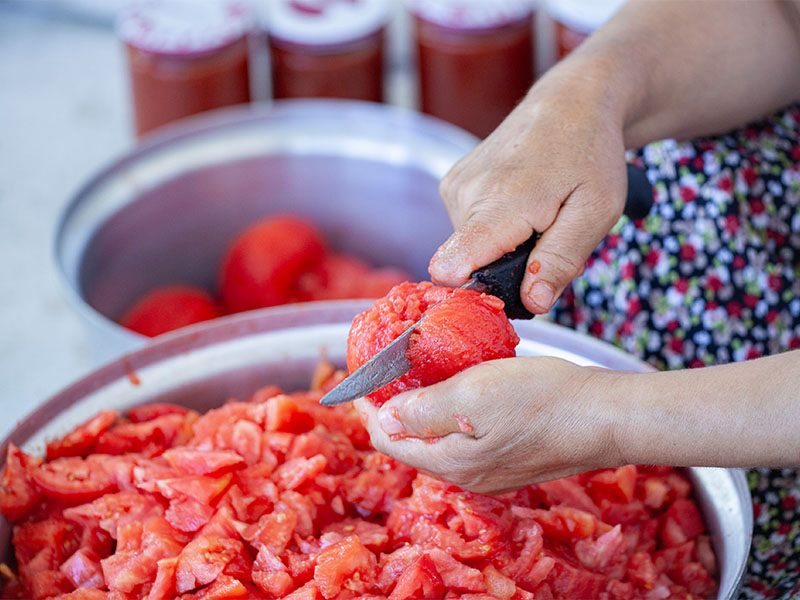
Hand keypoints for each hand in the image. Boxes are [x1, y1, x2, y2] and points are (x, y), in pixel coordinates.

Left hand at [353, 357, 621, 494]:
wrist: (605, 416)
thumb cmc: (544, 399)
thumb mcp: (475, 394)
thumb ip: (425, 409)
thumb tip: (386, 417)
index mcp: (451, 463)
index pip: (389, 440)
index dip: (368, 408)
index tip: (360, 378)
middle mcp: (467, 475)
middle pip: (411, 442)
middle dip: (392, 408)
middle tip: (386, 372)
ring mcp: (490, 470)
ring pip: (438, 439)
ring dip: (421, 408)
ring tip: (418, 373)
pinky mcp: (509, 458)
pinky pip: (463, 437)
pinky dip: (449, 412)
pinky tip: (459, 386)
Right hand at [428, 63, 628, 314]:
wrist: (572, 101)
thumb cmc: (590, 154)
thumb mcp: (595, 212)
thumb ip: (561, 260)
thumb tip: (533, 304)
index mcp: (499, 204)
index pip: (453, 267)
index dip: (477, 293)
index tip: (511, 292)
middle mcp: (465, 195)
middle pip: (471, 265)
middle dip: (511, 268)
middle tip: (550, 237)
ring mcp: (454, 186)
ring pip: (470, 248)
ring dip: (506, 247)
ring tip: (539, 216)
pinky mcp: (452, 183)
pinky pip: (468, 228)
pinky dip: (495, 228)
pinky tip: (521, 204)